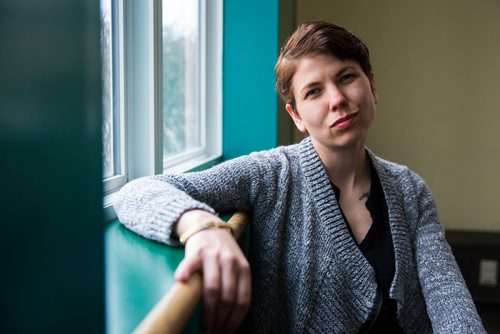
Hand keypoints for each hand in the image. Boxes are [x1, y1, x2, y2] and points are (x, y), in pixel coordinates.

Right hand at [174, 211, 250, 332]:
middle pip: (228, 298)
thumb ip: (236, 285)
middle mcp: (230, 261)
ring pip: (212, 288)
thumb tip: (232, 320)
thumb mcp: (236, 265)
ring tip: (204, 328)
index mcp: (243, 267)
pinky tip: (181, 283)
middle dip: (221, 321)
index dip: (235, 320)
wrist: (206, 225)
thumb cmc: (221, 252)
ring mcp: (213, 256)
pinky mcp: (196, 251)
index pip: (243, 300)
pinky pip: (190, 265)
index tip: (227, 333)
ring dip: (208, 313)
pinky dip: (185, 274)